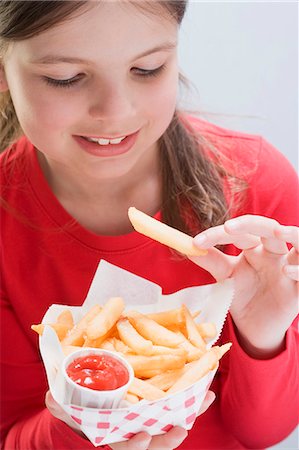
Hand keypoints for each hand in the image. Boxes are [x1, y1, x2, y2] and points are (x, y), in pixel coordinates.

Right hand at [46, 390, 214, 448]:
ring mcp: (149, 422)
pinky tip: (205, 388)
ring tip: (205, 398)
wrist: (92, 408)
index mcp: (115, 436)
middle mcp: (135, 433)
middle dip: (169, 438)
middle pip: (156, 443)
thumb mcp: (70, 410)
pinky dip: (192, 400)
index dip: (136, 445)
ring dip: (189, 414)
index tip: (144, 435)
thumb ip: (62, 406)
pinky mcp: (159, 408)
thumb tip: (52, 397)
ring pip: (172, 424)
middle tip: (181, 428)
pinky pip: (178, 408)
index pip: (127, 448)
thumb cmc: (83, 412)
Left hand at [191, 215, 298, 357]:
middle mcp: (273, 254)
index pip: (240, 232)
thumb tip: (186, 246)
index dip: (217, 234)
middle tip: (229, 227)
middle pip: (269, 228)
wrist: (254, 327)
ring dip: (293, 234)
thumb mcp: (225, 277)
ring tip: (277, 232)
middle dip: (251, 223)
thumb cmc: (242, 296)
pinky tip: (287, 270)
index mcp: (255, 248)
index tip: (196, 242)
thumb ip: (210, 260)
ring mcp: (289, 268)